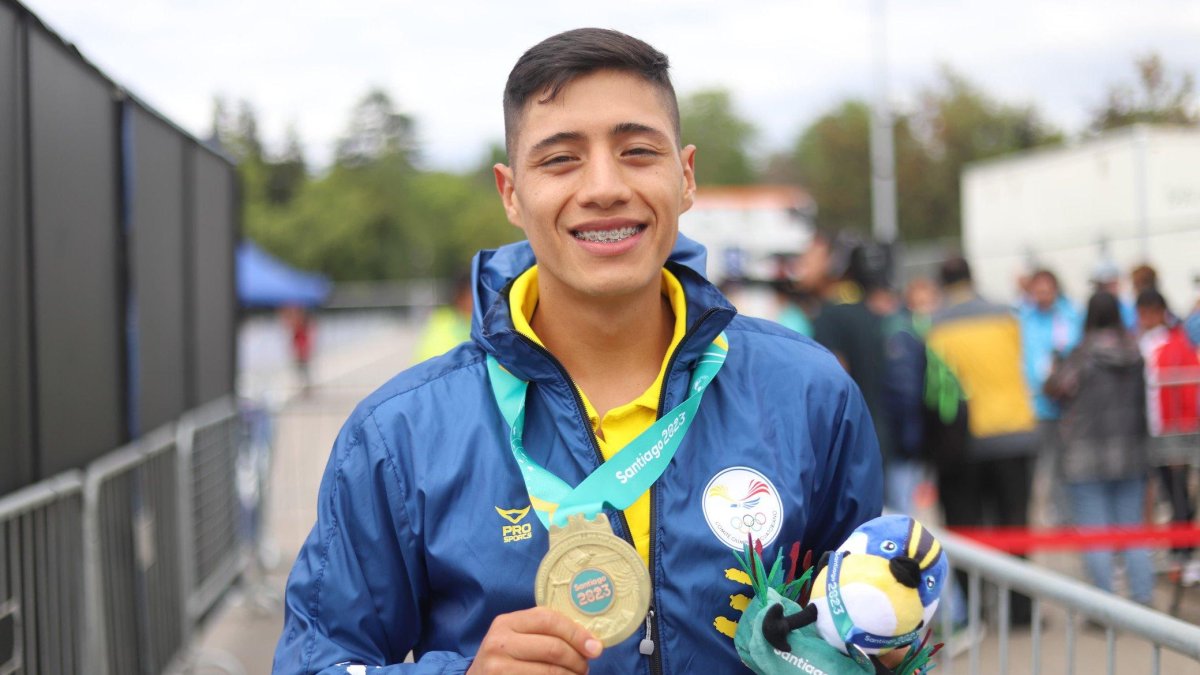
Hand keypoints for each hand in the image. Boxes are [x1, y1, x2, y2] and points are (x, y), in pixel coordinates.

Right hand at [467, 607, 602, 673]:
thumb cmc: (505, 657)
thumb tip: (591, 642)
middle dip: (577, 660)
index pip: (549, 620)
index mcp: (506, 623)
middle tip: (585, 667)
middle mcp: (499, 644)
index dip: (577, 633)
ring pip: (550, 673)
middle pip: (553, 649)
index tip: (595, 647)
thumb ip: (545, 632)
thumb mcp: (517, 637)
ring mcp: (498, 669)